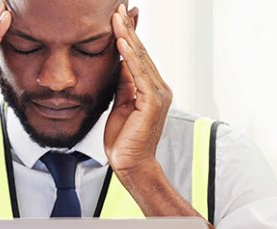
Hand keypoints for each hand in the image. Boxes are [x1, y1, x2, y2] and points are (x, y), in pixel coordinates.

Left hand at [105, 4, 172, 173]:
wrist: (129, 164)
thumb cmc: (124, 139)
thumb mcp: (120, 103)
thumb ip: (123, 83)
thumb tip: (119, 62)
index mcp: (151, 88)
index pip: (139, 55)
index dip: (128, 34)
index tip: (119, 15)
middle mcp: (159, 88)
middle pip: (141, 51)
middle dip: (128, 28)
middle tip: (118, 7)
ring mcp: (158, 94)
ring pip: (141, 59)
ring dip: (127, 36)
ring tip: (117, 17)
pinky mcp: (152, 102)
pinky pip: (139, 74)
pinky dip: (130, 57)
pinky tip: (122, 42)